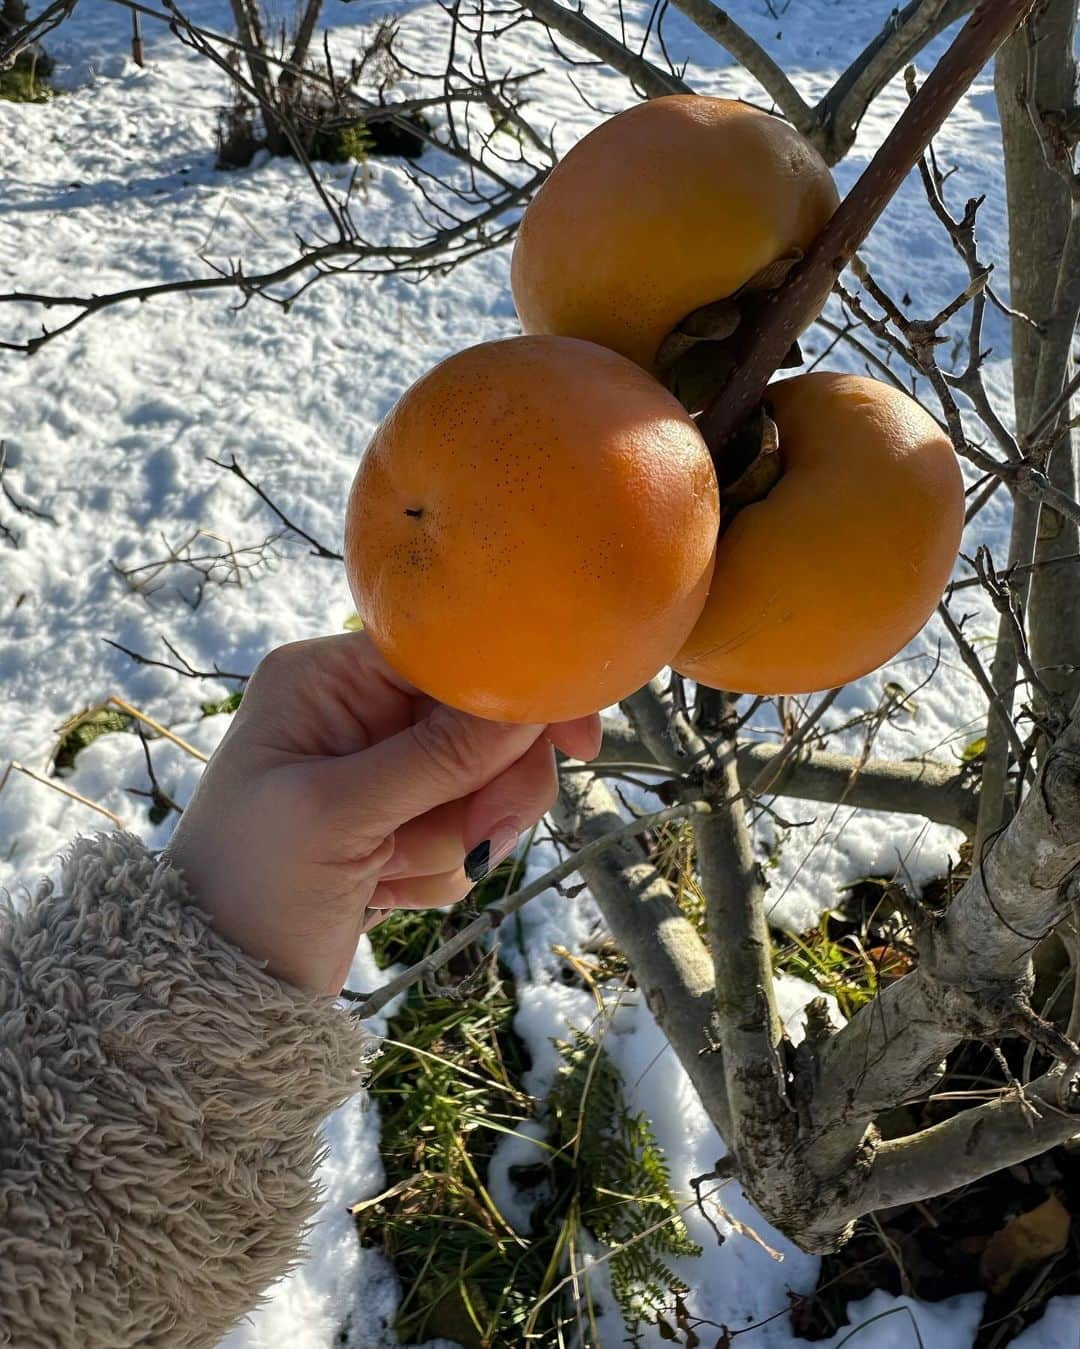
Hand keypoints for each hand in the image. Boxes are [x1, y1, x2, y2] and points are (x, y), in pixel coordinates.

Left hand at [163, 632, 600, 994]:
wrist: (216, 987)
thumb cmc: (247, 886)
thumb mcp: (337, 814)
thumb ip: (436, 758)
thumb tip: (530, 708)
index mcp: (326, 679)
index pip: (446, 659)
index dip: (515, 693)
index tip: (576, 737)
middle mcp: (356, 713)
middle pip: (479, 725)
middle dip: (485, 790)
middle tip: (481, 842)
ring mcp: (381, 773)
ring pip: (481, 787)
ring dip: (449, 842)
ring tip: (385, 874)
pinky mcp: (397, 825)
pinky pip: (463, 836)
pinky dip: (434, 872)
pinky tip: (378, 891)